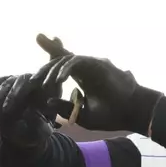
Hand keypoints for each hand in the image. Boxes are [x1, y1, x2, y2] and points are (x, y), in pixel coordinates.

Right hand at [0, 36, 70, 145]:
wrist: (32, 128)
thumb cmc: (42, 127)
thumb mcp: (45, 129)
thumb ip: (40, 122)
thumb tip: (28, 112)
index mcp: (46, 86)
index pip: (33, 84)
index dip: (18, 95)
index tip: (9, 109)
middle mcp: (32, 78)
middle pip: (16, 81)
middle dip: (7, 98)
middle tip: (2, 113)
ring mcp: (17, 79)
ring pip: (3, 83)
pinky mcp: (4, 83)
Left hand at [33, 34, 163, 133]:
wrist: (131, 113)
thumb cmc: (111, 116)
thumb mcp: (81, 115)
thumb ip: (64, 107)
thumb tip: (47, 101)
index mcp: (84, 78)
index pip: (64, 68)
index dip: (51, 64)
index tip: (36, 67)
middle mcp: (87, 68)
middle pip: (63, 56)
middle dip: (49, 51)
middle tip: (34, 62)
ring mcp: (93, 65)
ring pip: (67, 59)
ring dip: (54, 70)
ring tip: (46, 84)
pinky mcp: (98, 64)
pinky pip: (77, 61)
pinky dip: (66, 69)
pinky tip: (59, 80)